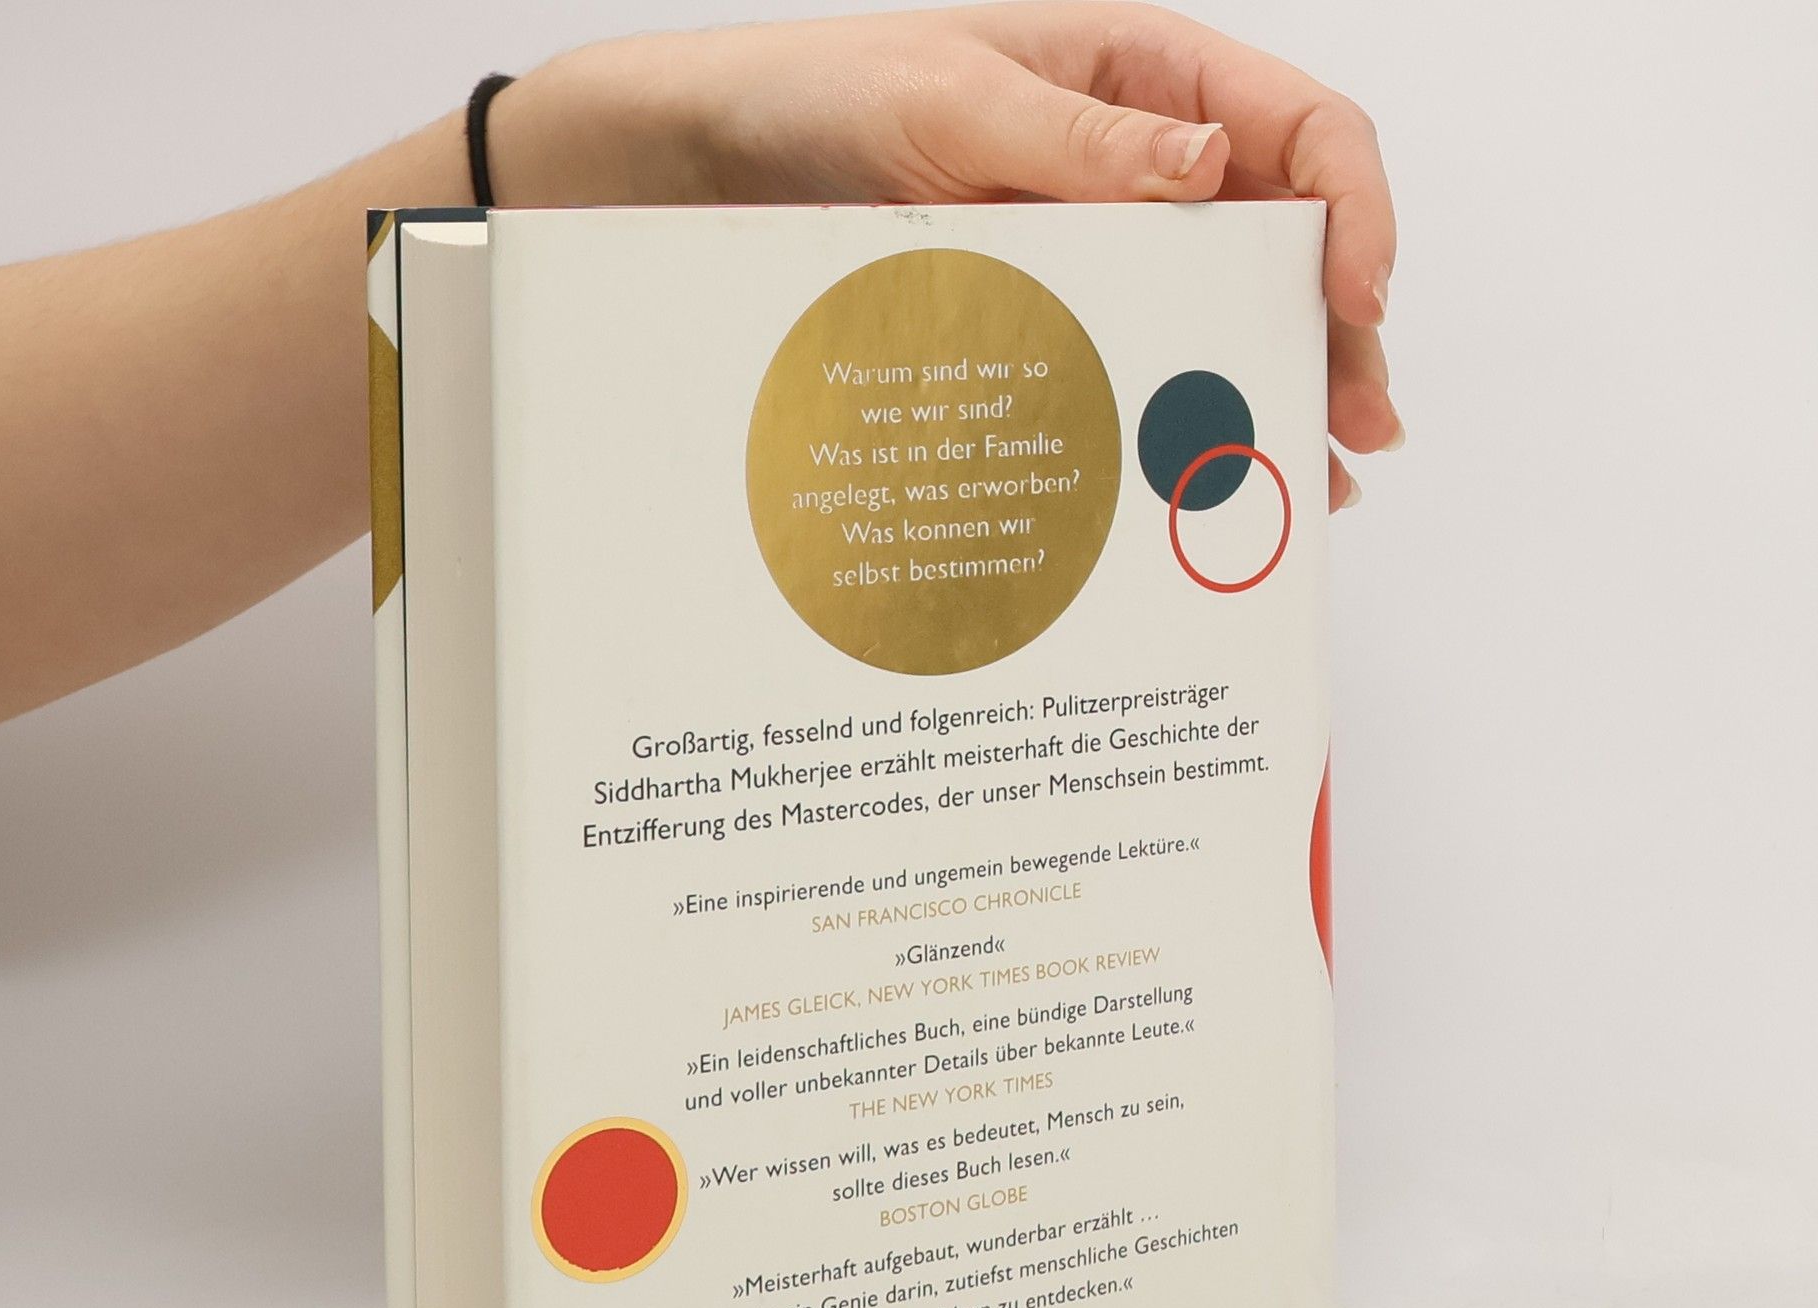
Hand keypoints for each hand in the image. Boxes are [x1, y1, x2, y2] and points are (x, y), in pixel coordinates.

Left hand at [496, 3, 1398, 509]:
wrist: (705, 169)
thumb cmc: (818, 97)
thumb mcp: (948, 98)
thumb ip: (1079, 138)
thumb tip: (1207, 168)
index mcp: (1140, 77)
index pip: (1297, 129)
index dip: (1351, 209)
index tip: (1355, 297)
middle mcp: (1136, 164)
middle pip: (1281, 240)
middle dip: (1331, 329)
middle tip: (1356, 425)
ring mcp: (1095, 247)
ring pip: (1218, 314)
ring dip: (1269, 386)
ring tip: (1309, 476)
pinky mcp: (1045, 313)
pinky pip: (1133, 359)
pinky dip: (1176, 413)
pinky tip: (1205, 468)